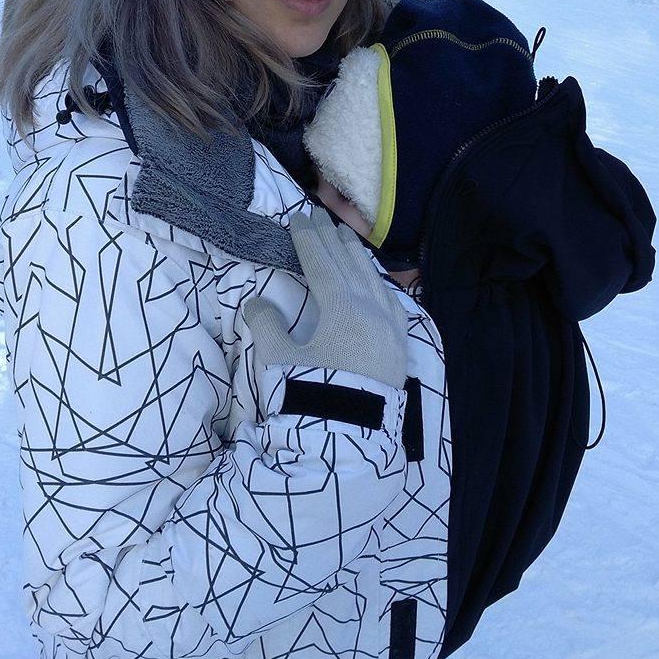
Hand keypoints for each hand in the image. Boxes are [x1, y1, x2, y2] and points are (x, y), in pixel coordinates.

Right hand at [244, 207, 408, 389]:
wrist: (351, 443)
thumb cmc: (312, 398)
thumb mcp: (279, 362)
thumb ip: (267, 326)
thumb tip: (258, 303)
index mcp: (342, 307)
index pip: (322, 262)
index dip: (308, 238)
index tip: (298, 218)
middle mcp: (372, 310)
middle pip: (350, 264)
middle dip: (333, 238)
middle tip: (321, 215)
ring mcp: (390, 328)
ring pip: (374, 279)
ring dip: (358, 256)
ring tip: (347, 238)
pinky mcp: (400, 348)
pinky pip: (392, 302)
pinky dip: (380, 283)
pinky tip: (377, 281)